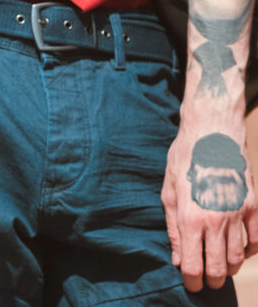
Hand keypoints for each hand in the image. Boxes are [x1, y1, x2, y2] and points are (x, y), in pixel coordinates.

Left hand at [162, 122, 257, 291]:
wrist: (213, 133)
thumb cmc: (184, 160)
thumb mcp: (168, 192)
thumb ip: (173, 228)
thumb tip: (176, 258)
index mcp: (190, 219)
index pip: (193, 265)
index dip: (192, 281)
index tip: (190, 285)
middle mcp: (216, 220)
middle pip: (220, 267)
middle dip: (213, 279)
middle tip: (207, 280)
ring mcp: (239, 214)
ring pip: (240, 257)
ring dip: (230, 267)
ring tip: (221, 267)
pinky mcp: (254, 205)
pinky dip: (251, 250)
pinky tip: (242, 251)